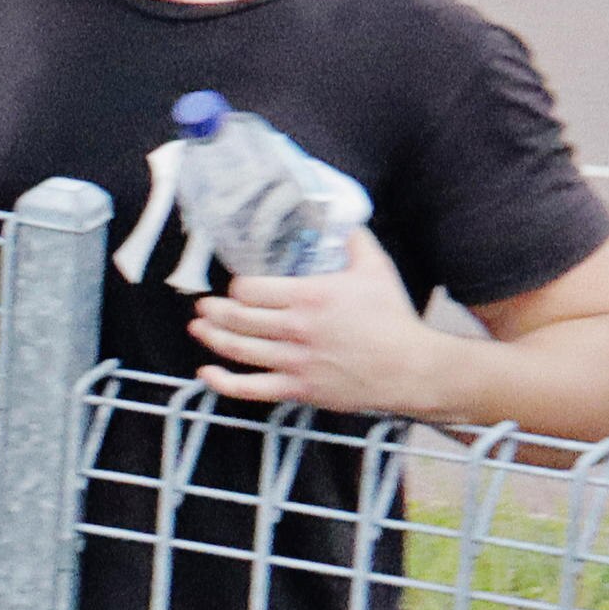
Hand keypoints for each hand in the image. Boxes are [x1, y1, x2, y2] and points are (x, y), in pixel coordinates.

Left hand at [185, 229, 450, 414]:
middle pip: (236, 318)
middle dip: (212, 310)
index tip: (236, 288)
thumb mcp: (376, 269)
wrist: (410, 367)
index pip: (251, 289)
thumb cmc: (393, 319)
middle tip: (203, 306)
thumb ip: (355, 242)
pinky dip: (221, 383)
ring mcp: (293, 361)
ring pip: (236, 350)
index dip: (237, 287)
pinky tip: (206, 374)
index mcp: (309, 296)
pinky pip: (248, 389)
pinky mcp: (297, 389)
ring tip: (198, 328)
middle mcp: (295, 328)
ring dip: (210, 337)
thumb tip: (345, 220)